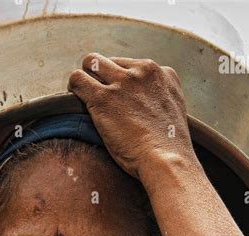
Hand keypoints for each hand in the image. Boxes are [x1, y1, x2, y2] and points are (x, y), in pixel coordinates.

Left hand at [67, 53, 198, 181]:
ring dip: (86, 79)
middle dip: (101, 76)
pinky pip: (78, 79)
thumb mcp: (174, 113)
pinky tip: (76, 101)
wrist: (166, 161)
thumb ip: (161, 99)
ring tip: (84, 97)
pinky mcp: (104, 98)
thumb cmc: (169, 149)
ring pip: (92, 62)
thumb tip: (146, 103)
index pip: (131, 66)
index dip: (121, 83)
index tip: (119, 100)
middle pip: (110, 60)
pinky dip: (74, 88)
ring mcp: (123, 83)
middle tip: (97, 96)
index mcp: (162, 73)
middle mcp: (142, 72)